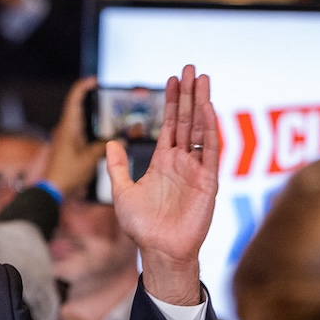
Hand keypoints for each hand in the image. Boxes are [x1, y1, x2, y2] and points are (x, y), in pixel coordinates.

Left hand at [43, 77, 104, 194]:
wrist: (52, 189)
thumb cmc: (66, 174)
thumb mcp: (89, 160)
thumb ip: (104, 147)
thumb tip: (120, 140)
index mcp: (69, 127)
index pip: (74, 99)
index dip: (84, 86)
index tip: (96, 81)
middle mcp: (67, 128)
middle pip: (79, 106)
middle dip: (94, 99)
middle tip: (111, 96)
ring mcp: (68, 136)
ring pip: (82, 118)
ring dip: (95, 114)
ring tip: (113, 113)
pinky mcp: (70, 145)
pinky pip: (84, 130)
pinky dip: (95, 128)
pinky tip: (107, 132)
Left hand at [107, 65, 220, 305]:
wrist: (158, 250)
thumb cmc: (142, 227)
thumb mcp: (121, 192)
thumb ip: (117, 167)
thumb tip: (110, 143)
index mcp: (163, 162)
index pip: (170, 125)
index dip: (171, 102)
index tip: (173, 80)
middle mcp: (181, 162)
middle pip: (187, 120)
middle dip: (188, 94)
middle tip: (190, 68)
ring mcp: (196, 169)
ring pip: (200, 130)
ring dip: (202, 104)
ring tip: (202, 80)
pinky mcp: (208, 181)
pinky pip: (210, 151)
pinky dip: (210, 129)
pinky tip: (208, 109)